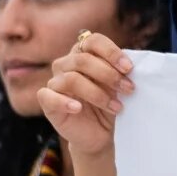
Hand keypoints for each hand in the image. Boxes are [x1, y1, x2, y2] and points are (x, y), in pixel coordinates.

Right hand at [37, 32, 135, 156]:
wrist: (101, 134)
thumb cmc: (110, 105)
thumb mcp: (119, 87)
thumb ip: (120, 72)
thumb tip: (130, 65)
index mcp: (84, 54)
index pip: (92, 41)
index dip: (111, 52)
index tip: (129, 68)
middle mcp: (66, 64)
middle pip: (83, 60)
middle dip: (109, 75)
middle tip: (129, 89)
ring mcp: (55, 83)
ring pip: (71, 79)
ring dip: (97, 93)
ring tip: (116, 107)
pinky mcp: (47, 101)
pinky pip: (48, 95)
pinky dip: (64, 101)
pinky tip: (78, 108)